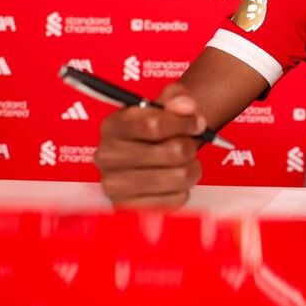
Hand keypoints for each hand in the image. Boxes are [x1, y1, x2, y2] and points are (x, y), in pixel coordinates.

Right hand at [95, 82, 205, 208]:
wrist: (146, 154)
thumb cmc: (155, 128)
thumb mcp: (163, 103)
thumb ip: (176, 97)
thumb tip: (186, 105)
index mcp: (112, 126)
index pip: (155, 124)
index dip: (185, 123)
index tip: (198, 123)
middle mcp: (106, 156)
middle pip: (173, 151)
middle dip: (189, 146)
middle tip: (188, 145)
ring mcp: (114, 185)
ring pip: (178, 177)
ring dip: (191, 169)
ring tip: (185, 163)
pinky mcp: (128, 208)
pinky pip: (175, 200)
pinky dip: (183, 190)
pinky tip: (173, 182)